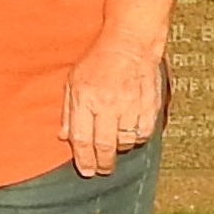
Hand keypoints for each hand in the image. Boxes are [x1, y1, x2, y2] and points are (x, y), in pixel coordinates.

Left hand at [62, 37, 163, 178]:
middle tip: (102, 170)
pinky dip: (137, 138)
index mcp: (85, 98)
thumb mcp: (73, 81)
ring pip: (126, 142)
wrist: (130, 42)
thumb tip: (64, 137)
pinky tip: (131, 135)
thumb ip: (68, 111)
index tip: (86, 171)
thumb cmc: (99, 60)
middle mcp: (108, 104)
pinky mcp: (149, 104)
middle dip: (103, 164)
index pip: (82, 140)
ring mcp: (130, 104)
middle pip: (105, 146)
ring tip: (115, 148)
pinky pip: (144, 133)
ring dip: (120, 150)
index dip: (84, 160)